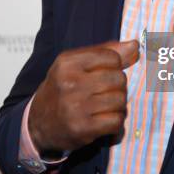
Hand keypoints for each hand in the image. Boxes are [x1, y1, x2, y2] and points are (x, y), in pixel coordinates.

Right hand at [28, 40, 138, 154]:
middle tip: (104, 92)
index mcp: (68, 63)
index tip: (104, 72)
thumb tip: (135, 45)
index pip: (112, 57)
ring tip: (103, 106)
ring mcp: (76, 107)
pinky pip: (116, 121)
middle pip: (119, 79)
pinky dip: (115, 121)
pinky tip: (103, 120)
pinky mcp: (82, 128)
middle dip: (117, 86)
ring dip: (117, 105)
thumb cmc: (62, 88)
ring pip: (120, 100)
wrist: (38, 122)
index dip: (114, 66)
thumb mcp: (76, 64)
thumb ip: (106, 51)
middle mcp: (70, 83)